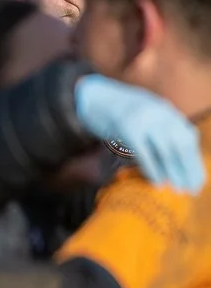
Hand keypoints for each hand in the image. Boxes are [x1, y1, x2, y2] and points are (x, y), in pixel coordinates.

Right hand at [74, 75, 205, 192]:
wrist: (89, 97)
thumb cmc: (114, 112)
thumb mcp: (142, 115)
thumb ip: (157, 129)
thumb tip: (172, 157)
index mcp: (165, 110)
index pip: (188, 137)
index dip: (194, 160)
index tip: (197, 180)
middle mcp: (159, 113)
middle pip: (181, 144)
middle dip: (188, 169)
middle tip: (192, 190)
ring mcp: (143, 120)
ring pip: (166, 149)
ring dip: (174, 172)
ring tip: (178, 189)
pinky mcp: (128, 128)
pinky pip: (145, 152)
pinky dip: (153, 169)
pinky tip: (158, 182)